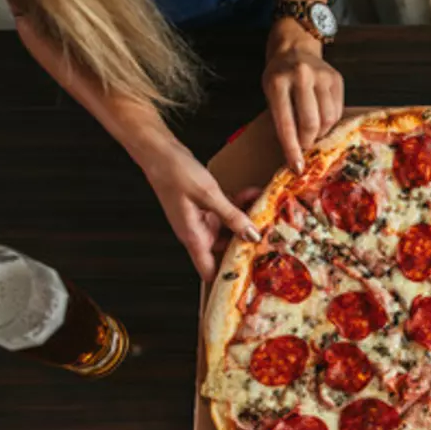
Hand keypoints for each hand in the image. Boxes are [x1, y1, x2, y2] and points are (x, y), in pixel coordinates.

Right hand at [141, 140, 260, 279]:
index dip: (226, 279)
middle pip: (226, 249)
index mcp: (193, 236)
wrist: (160, 150)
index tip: (249, 278)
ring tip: (265, 212)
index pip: (209, 271)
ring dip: (247, 220)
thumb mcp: (208, 195)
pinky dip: (240, 205)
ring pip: (231, 228)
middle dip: (247, 243)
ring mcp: (202, 219)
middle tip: (270, 238)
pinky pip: (227, 211)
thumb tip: (251, 234)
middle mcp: (197, 232)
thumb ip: (232, 216)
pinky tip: (253, 194)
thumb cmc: (175, 173)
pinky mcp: (206, 206)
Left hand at [264, 21, 343, 172]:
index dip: (292, 149)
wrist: (294, 48)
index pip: (286, 124)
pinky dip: (330, 122)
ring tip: (312, 131)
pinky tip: (322, 118)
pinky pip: (337, 111)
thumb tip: (295, 154)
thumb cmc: (279, 77)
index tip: (297, 167)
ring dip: (321, 133)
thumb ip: (281, 120)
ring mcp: (321, 76)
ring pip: (328, 119)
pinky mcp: (336, 79)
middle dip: (308, 142)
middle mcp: (301, 77)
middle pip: (311, 123)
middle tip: (305, 146)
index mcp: (277, 83)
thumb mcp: (270, 94)